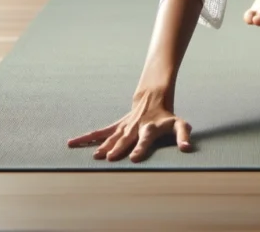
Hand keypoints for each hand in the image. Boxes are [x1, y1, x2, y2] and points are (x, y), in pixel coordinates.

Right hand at [67, 89, 192, 162]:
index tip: (135, 158)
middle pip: (125, 139)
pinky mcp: (114, 127)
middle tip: (110, 159)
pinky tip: (72, 143)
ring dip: (102, 146)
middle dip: (118, 149)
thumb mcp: (180, 124)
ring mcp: (123, 127)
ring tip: (94, 156)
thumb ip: (184, 135)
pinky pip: (98, 133)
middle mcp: (134, 128)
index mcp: (149, 129)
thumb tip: (187, 148)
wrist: (153, 99)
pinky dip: (85, 138)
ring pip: (110, 136)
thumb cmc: (167, 117)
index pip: (145, 139)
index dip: (140, 148)